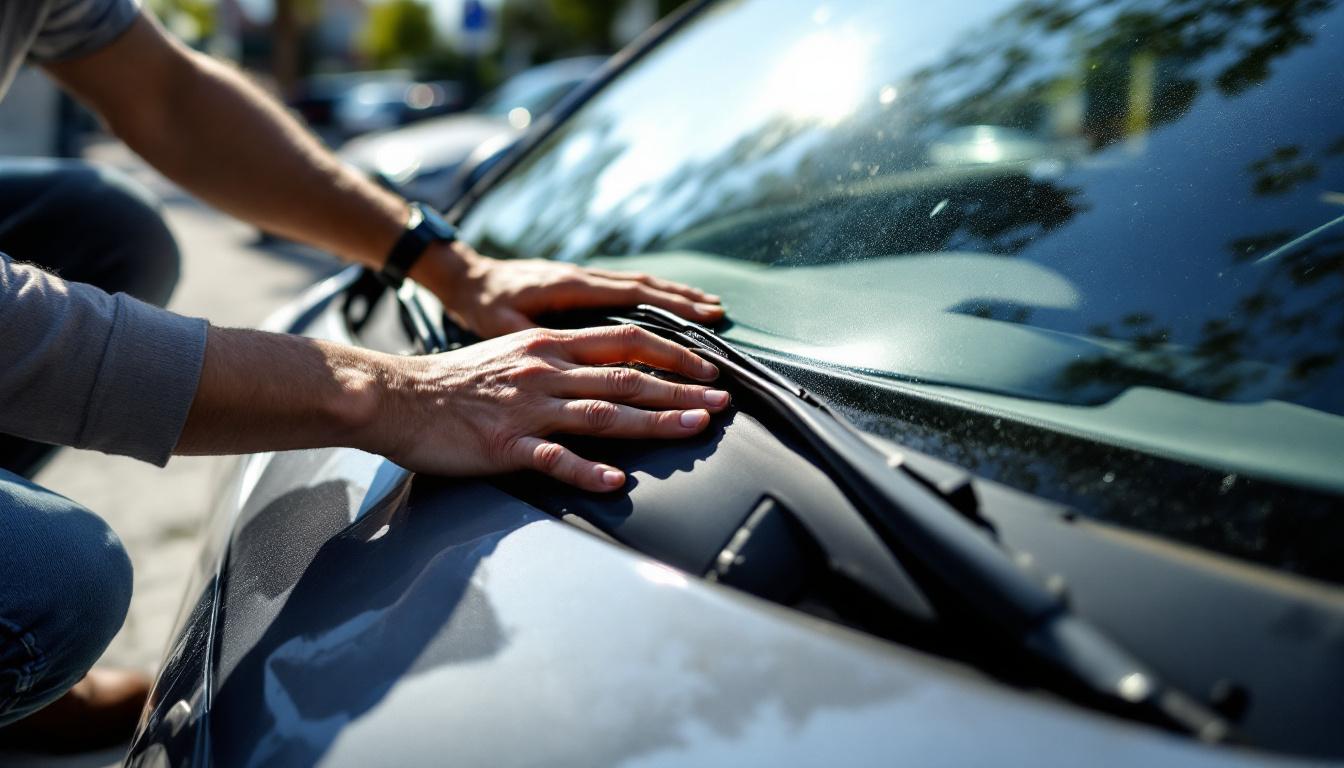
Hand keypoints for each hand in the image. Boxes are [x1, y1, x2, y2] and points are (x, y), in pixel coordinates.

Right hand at [371, 325, 730, 490]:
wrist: (397, 396)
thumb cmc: (456, 380)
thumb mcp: (515, 352)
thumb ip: (560, 358)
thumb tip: (605, 368)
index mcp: (550, 347)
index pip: (626, 343)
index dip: (673, 356)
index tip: (708, 370)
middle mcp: (546, 372)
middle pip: (627, 380)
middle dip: (681, 391)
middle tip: (723, 404)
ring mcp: (527, 409)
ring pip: (602, 414)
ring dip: (653, 424)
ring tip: (693, 431)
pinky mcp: (504, 444)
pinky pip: (551, 459)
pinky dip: (585, 470)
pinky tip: (615, 481)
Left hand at [412, 242, 724, 337]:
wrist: (464, 277)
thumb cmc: (480, 307)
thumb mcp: (501, 325)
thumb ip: (531, 338)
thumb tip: (559, 352)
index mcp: (570, 288)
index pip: (633, 298)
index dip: (671, 311)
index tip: (702, 324)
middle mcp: (584, 278)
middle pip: (646, 288)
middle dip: (685, 303)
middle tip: (719, 317)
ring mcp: (584, 278)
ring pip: (641, 284)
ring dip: (676, 295)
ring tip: (710, 307)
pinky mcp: (581, 284)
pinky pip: (628, 288)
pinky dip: (656, 295)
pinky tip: (673, 305)